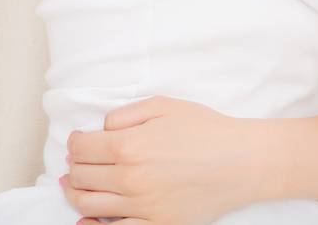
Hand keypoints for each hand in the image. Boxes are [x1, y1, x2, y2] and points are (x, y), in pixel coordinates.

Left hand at [60, 97, 267, 224]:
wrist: (242, 161)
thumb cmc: (208, 130)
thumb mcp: (166, 106)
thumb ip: (126, 114)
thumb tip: (101, 129)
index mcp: (129, 146)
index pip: (81, 148)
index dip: (75, 142)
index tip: (79, 141)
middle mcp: (129, 179)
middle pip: (80, 176)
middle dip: (75, 166)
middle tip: (78, 161)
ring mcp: (141, 206)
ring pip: (88, 205)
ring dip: (75, 193)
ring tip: (75, 185)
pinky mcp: (156, 224)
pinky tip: (87, 220)